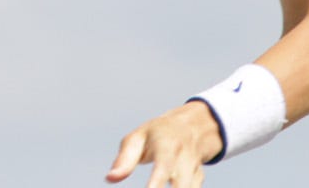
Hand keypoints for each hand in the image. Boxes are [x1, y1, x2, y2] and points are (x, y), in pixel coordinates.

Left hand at [106, 99, 223, 187]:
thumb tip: (110, 179)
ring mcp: (194, 169)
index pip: (164, 167)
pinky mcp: (198, 179)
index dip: (156, 185)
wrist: (194, 126)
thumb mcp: (138, 138)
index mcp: (168, 144)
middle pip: (182, 185)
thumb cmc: (158, 134)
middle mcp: (185, 157)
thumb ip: (125, 159)